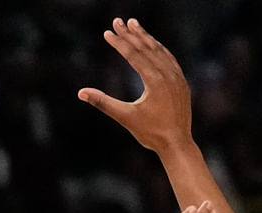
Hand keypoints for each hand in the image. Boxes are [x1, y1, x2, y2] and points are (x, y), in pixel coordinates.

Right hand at [78, 17, 192, 151]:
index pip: (134, 54)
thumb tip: (81, 92)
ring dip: (145, 37)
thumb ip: (103, 102)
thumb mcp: (125, 117)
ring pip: (159, 50)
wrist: (177, 143)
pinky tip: (152, 43)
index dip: (119, 43)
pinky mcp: (181, 81)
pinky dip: (158, 48)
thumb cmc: (150, 133)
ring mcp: (176, 76)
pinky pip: (168, 58)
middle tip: (117, 21)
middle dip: (130, 34)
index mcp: (154, 80)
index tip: (107, 32)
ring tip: (133, 24)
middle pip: (146, 47)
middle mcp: (167, 73)